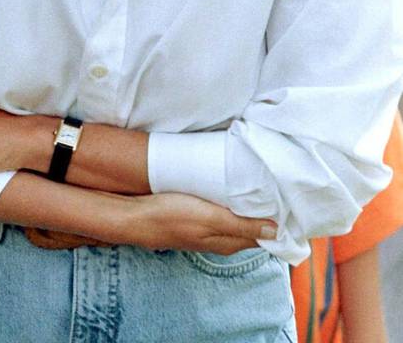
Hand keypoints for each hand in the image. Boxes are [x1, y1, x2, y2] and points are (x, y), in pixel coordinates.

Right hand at [130, 192, 276, 254]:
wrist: (137, 217)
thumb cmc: (173, 216)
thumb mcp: (211, 219)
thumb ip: (242, 225)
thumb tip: (276, 232)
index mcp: (229, 242)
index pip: (262, 237)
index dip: (277, 223)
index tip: (291, 205)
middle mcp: (221, 240)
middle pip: (251, 228)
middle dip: (265, 213)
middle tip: (280, 190)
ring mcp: (208, 231)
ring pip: (236, 221)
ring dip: (249, 208)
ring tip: (262, 187)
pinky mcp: (197, 220)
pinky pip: (222, 215)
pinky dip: (233, 205)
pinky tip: (233, 191)